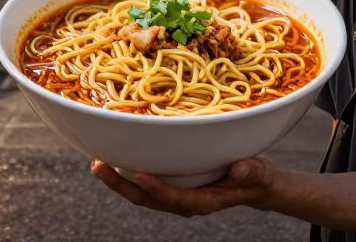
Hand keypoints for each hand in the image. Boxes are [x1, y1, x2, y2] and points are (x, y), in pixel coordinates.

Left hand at [90, 157, 277, 217]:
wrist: (254, 182)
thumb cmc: (256, 176)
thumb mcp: (259, 173)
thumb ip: (251, 172)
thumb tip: (241, 169)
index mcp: (204, 202)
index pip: (176, 199)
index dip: (157, 190)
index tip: (138, 175)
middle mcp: (184, 201)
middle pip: (147, 199)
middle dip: (121, 185)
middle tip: (98, 166)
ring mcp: (174, 194)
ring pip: (139, 192)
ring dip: (116, 179)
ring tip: (95, 161)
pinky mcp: (169, 183)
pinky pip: (142, 181)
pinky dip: (124, 170)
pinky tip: (111, 153)